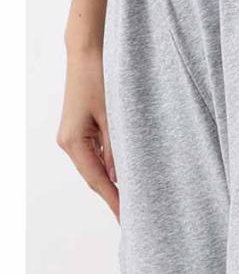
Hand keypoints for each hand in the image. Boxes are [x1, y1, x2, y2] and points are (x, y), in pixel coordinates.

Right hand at [57, 49, 118, 220]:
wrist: (86, 53)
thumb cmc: (100, 79)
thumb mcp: (115, 117)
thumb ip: (117, 150)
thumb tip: (120, 179)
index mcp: (74, 142)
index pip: (98, 181)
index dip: (114, 201)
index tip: (127, 219)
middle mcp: (69, 143)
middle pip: (94, 179)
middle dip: (113, 198)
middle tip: (134, 219)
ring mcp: (73, 138)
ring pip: (95, 170)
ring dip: (112, 186)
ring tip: (132, 204)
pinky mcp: (80, 133)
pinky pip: (95, 158)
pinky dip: (109, 171)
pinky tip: (123, 181)